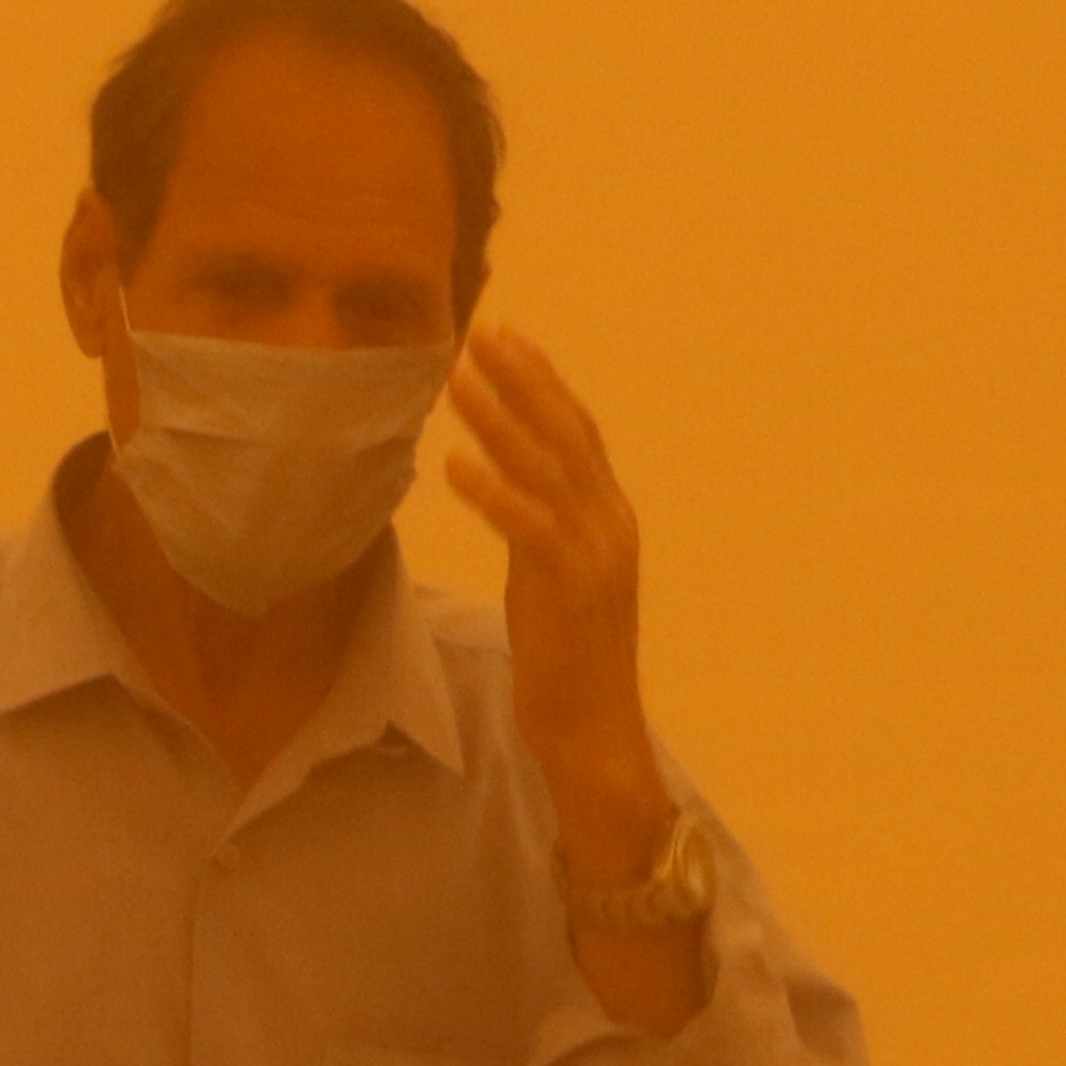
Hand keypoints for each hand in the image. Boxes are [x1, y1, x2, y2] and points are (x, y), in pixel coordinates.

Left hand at [442, 322, 666, 877]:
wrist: (593, 733)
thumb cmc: (567, 661)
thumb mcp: (552, 579)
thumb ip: (539, 527)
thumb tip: (505, 482)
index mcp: (610, 519)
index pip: (578, 433)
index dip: (544, 382)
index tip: (508, 337)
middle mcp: (611, 527)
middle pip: (564, 434)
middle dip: (522, 379)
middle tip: (481, 331)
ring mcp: (595, 557)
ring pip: (546, 470)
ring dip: (499, 420)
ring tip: (456, 379)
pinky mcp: (569, 591)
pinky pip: (528, 528)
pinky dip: (493, 492)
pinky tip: (455, 464)